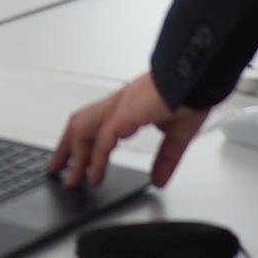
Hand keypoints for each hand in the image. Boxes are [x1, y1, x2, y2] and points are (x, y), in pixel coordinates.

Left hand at [50, 72, 208, 189]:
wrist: (200, 78)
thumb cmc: (192, 93)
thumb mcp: (177, 136)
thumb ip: (165, 159)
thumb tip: (158, 180)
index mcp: (129, 106)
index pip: (96, 124)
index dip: (83, 143)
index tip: (77, 160)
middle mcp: (118, 104)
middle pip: (80, 124)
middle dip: (66, 148)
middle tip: (57, 169)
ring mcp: (119, 107)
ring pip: (82, 129)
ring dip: (73, 155)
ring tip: (70, 179)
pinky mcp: (124, 113)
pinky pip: (103, 139)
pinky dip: (96, 159)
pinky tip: (95, 176)